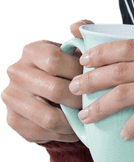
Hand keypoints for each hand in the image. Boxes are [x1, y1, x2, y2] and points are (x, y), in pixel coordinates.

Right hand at [2, 19, 91, 143]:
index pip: (54, 60)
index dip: (77, 72)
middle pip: (54, 90)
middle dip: (79, 99)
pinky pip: (43, 133)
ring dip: (72, 121)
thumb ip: (82, 35)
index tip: (93, 78)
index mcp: (32, 51)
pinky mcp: (13, 120)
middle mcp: (16, 72)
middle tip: (94, 103)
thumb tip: (77, 27)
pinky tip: (73, 129)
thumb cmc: (67, 69)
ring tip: (86, 119)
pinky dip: (63, 134)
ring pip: (48, 117)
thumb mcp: (74, 51)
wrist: (46, 94)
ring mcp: (11, 97)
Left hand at [68, 38, 133, 147]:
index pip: (130, 45)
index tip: (84, 59)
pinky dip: (130, 127)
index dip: (102, 52)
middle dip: (92, 78)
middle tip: (74, 87)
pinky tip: (122, 135)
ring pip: (127, 92)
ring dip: (101, 105)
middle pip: (122, 68)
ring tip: (88, 115)